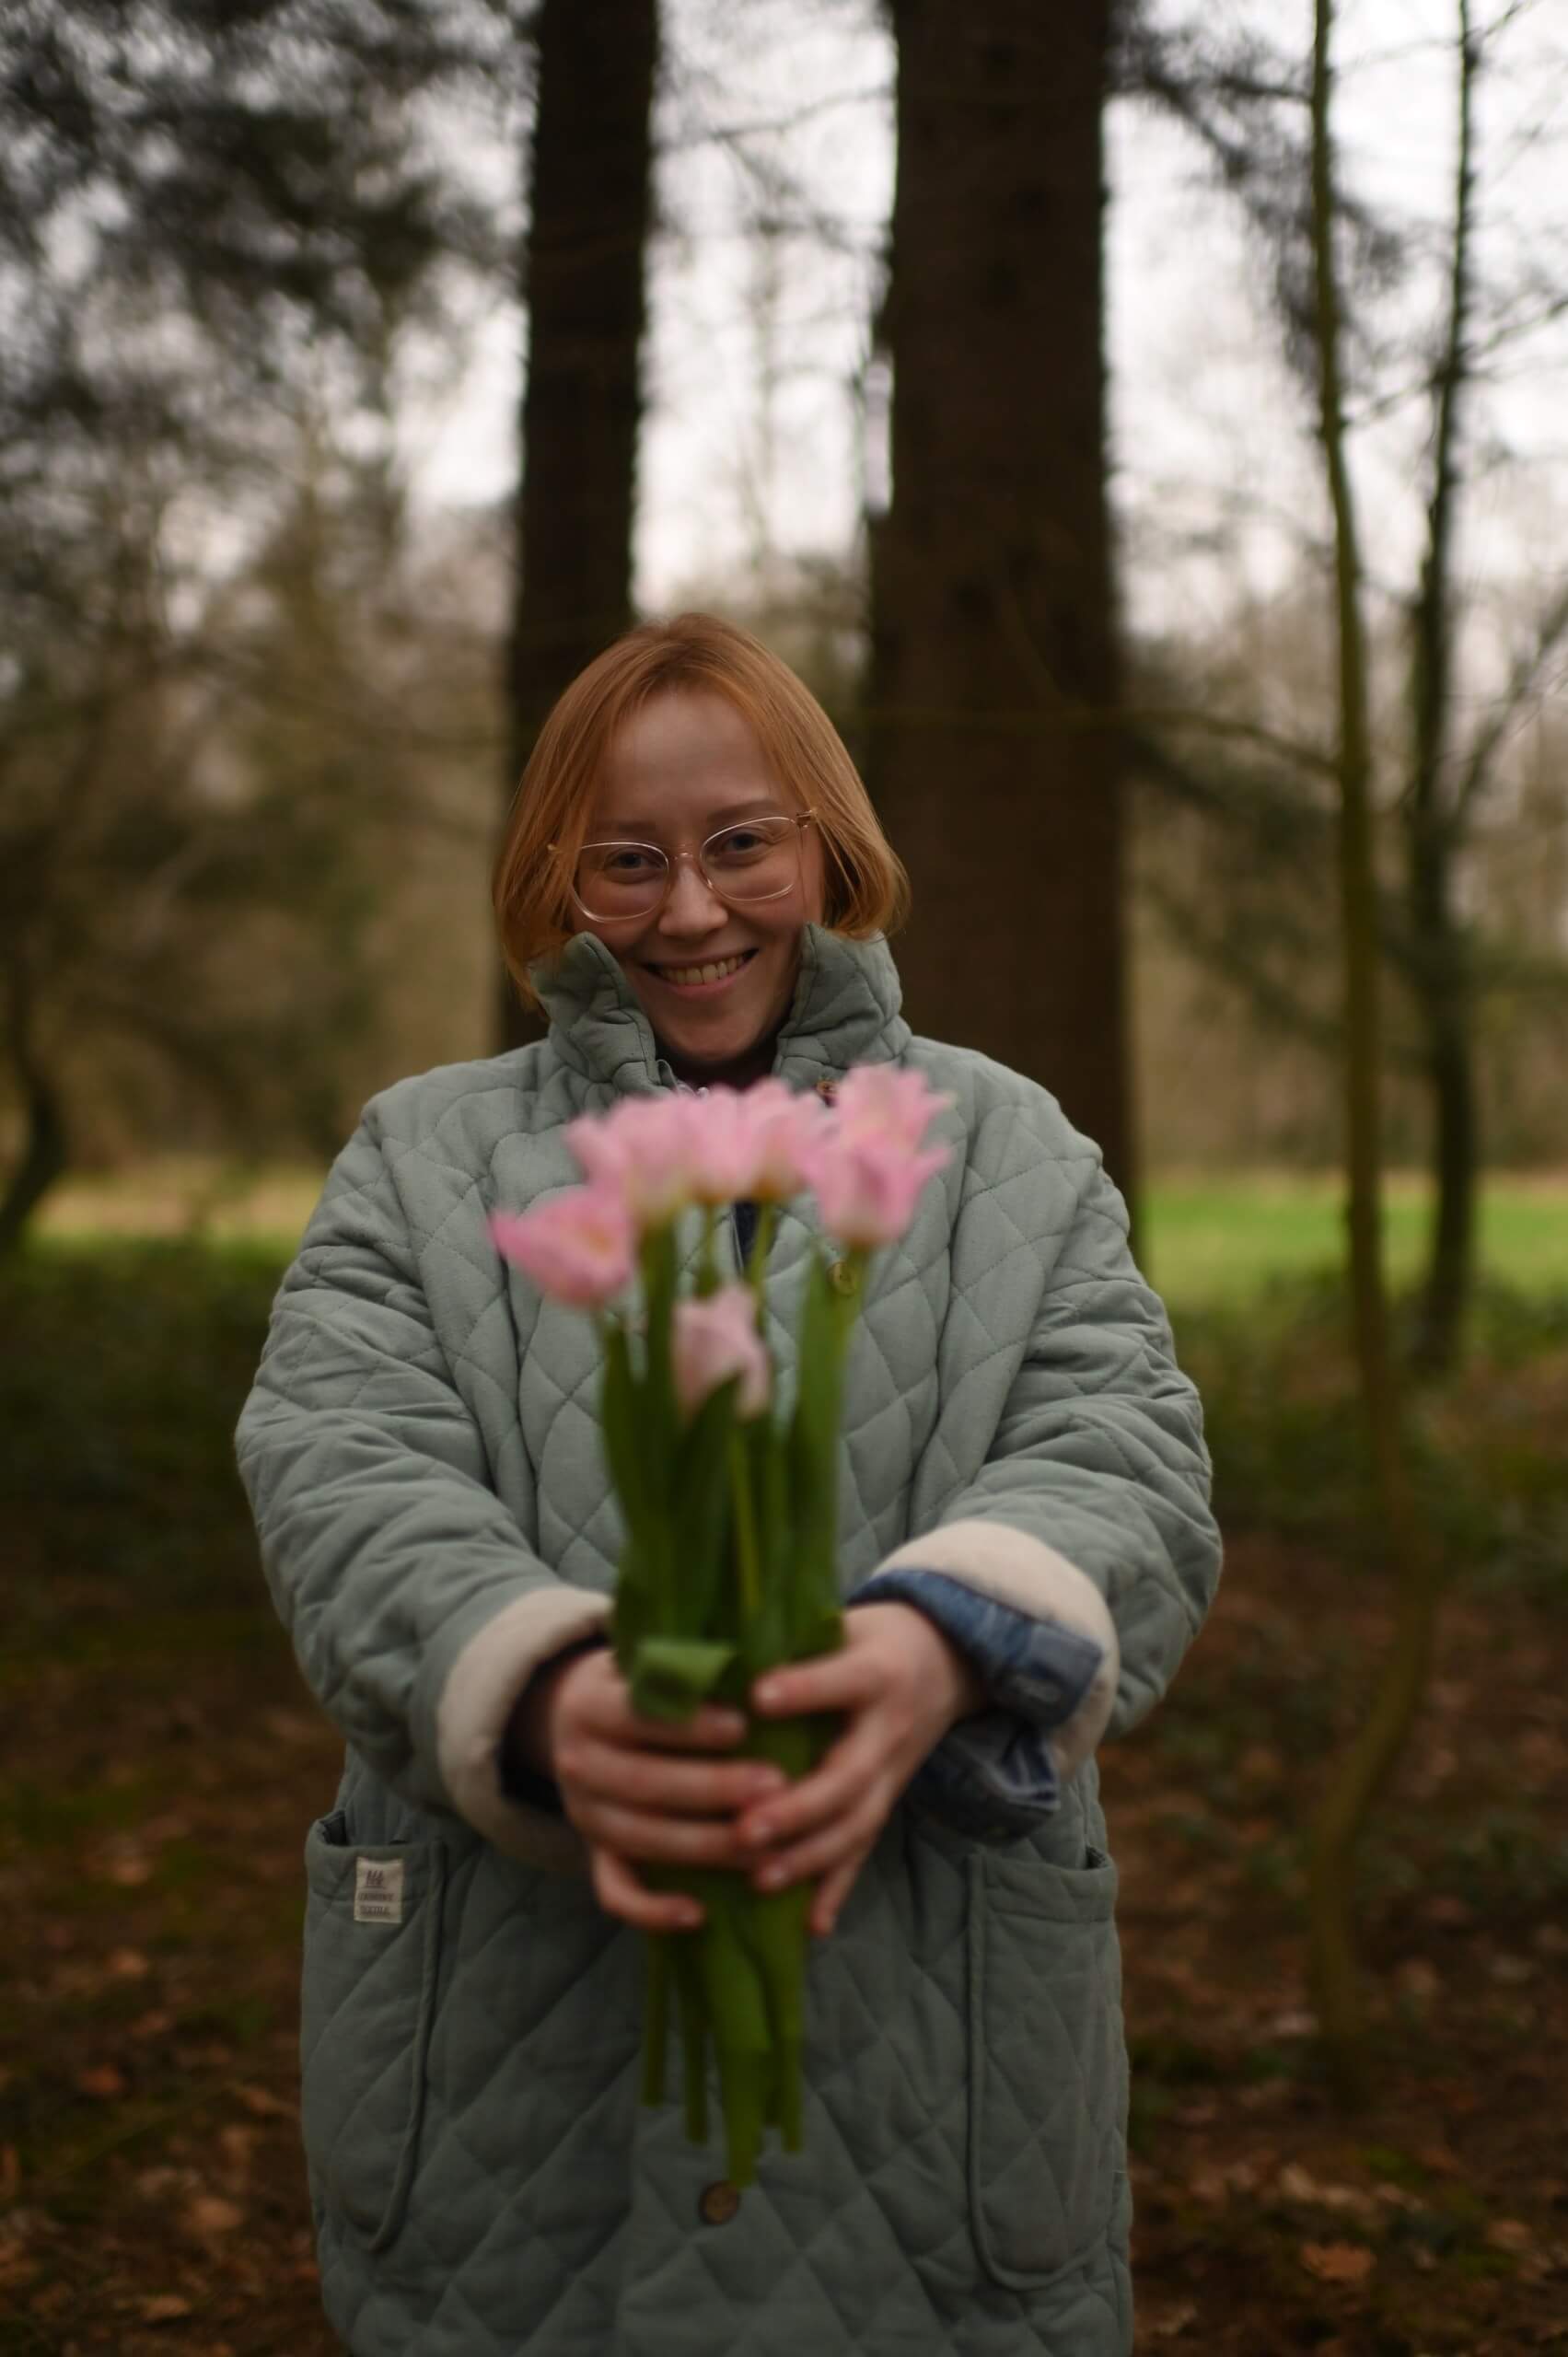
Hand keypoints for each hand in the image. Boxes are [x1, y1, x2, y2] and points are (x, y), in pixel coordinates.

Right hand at [514, 1647, 788, 1934]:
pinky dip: (652, 1911)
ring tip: (764, 1841)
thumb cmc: (639, 1683)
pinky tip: (700, 1913)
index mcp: (588, 1704)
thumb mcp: (644, 1657)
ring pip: (640, 1838)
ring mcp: (583, 1813)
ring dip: (705, 1846)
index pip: (637, 1715)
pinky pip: (615, 1892)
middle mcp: (577, 1761)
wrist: (578, 1721)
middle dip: (714, 1788)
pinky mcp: (594, 1854)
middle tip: (776, 1785)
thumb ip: (682, 1659)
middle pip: (644, 1782)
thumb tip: (750, 1648)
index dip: (690, 1724)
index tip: (744, 1725)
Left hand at [737, 1602, 984, 1937]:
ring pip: (857, 1824)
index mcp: (877, 1672)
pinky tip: (810, 1927)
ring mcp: (893, 1774)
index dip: (803, 1689)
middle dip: (798, 1808)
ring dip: (809, 1857)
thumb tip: (712, 1647)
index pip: (842, 1681)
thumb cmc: (869, 1637)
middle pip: (850, 1775)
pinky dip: (837, 1889)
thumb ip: (791, 1640)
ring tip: (759, 1880)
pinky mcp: (888, 1802)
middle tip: (744, 1830)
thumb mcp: (843, 1624)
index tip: (757, 1697)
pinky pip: (865, 1852)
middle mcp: (889, 1729)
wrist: (945, 1661)